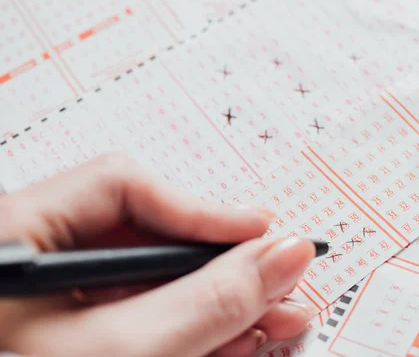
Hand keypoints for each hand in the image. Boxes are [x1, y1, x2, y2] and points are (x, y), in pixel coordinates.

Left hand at [0, 154, 315, 356]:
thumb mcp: (119, 353)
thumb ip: (206, 300)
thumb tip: (282, 253)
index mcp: (17, 232)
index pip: (123, 187)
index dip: (201, 210)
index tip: (261, 236)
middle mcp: (38, 258)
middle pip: (149, 237)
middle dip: (223, 266)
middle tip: (279, 280)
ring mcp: (55, 303)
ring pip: (155, 284)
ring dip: (219, 302)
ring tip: (275, 318)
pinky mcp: (77, 337)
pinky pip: (147, 320)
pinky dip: (193, 330)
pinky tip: (236, 339)